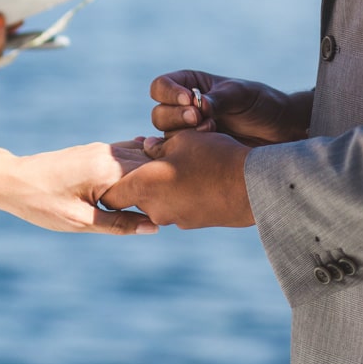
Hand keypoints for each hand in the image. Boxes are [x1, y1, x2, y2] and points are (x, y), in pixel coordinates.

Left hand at [0, 139, 158, 234]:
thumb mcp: (81, 221)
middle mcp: (108, 153)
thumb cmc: (42, 204)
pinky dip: (138, 169)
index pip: (153, 177)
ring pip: (141, 158)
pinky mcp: (96, 151)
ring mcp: (102, 149)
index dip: (165, 195)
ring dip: (151, 176)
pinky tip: (142, 186)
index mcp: (107, 169)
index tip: (172, 212)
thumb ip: (119, 223)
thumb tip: (153, 227)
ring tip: (160, 198)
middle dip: (162, 183)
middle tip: (174, 206)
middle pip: (151, 164)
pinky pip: (127, 156)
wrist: (12, 181)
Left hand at [101, 130, 254, 228]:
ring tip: (183, 165)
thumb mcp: (183, 140)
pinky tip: (199, 178)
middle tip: (156, 158)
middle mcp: (155, 208)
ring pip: (158, 201)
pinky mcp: (194, 223)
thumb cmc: (214, 157)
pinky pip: (178, 206)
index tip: (116, 172)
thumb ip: (157, 146)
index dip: (110, 184)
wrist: (252, 187)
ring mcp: (175, 219)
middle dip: (141, 180)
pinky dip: (181, 194)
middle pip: (135, 197)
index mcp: (143, 187)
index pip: (111, 196)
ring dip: (164, 187)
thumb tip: (146, 147)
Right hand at [150, 70, 312, 145]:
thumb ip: (219, 99)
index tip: (190, 100)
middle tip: (201, 119)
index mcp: (190, 85)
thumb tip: (198, 107)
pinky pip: (177, 155)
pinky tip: (201, 151)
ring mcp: (188, 133)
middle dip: (176, 117)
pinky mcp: (195, 153)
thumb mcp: (241, 95)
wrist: (280, 131)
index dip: (170, 94)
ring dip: (184, 134)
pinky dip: (184, 152)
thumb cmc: (261, 104)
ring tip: (212, 131)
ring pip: (165, 136)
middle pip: (159, 113)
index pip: (161, 86)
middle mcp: (183, 109)